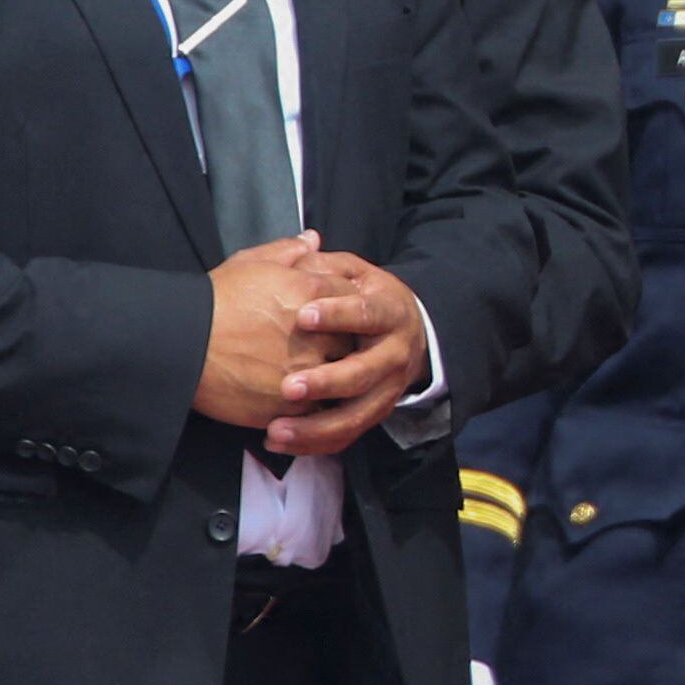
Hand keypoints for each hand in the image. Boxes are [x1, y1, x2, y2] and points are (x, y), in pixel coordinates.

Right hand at [195, 234, 337, 429]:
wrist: (180, 345)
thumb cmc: (212, 301)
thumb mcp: (248, 263)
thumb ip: (287, 251)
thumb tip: (313, 238)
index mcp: (312, 293)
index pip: (353, 298)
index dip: (345, 307)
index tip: (334, 315)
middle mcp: (317, 333)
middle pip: (354, 340)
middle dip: (344, 344)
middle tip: (328, 348)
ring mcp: (306, 371)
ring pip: (339, 378)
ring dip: (331, 377)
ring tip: (315, 376)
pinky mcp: (290, 403)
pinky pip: (317, 408)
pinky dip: (311, 404)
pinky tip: (298, 398)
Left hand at [267, 254, 426, 451]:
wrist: (408, 332)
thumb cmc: (365, 297)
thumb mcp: (352, 273)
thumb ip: (325, 263)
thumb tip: (306, 241)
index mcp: (390, 312)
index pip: (367, 313)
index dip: (338, 314)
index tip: (303, 316)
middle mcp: (396, 354)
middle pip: (364, 373)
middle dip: (327, 382)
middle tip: (289, 387)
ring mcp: (387, 389)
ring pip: (356, 415)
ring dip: (316, 426)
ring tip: (276, 430)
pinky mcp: (374, 413)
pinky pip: (347, 436)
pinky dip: (314, 443)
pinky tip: (279, 440)